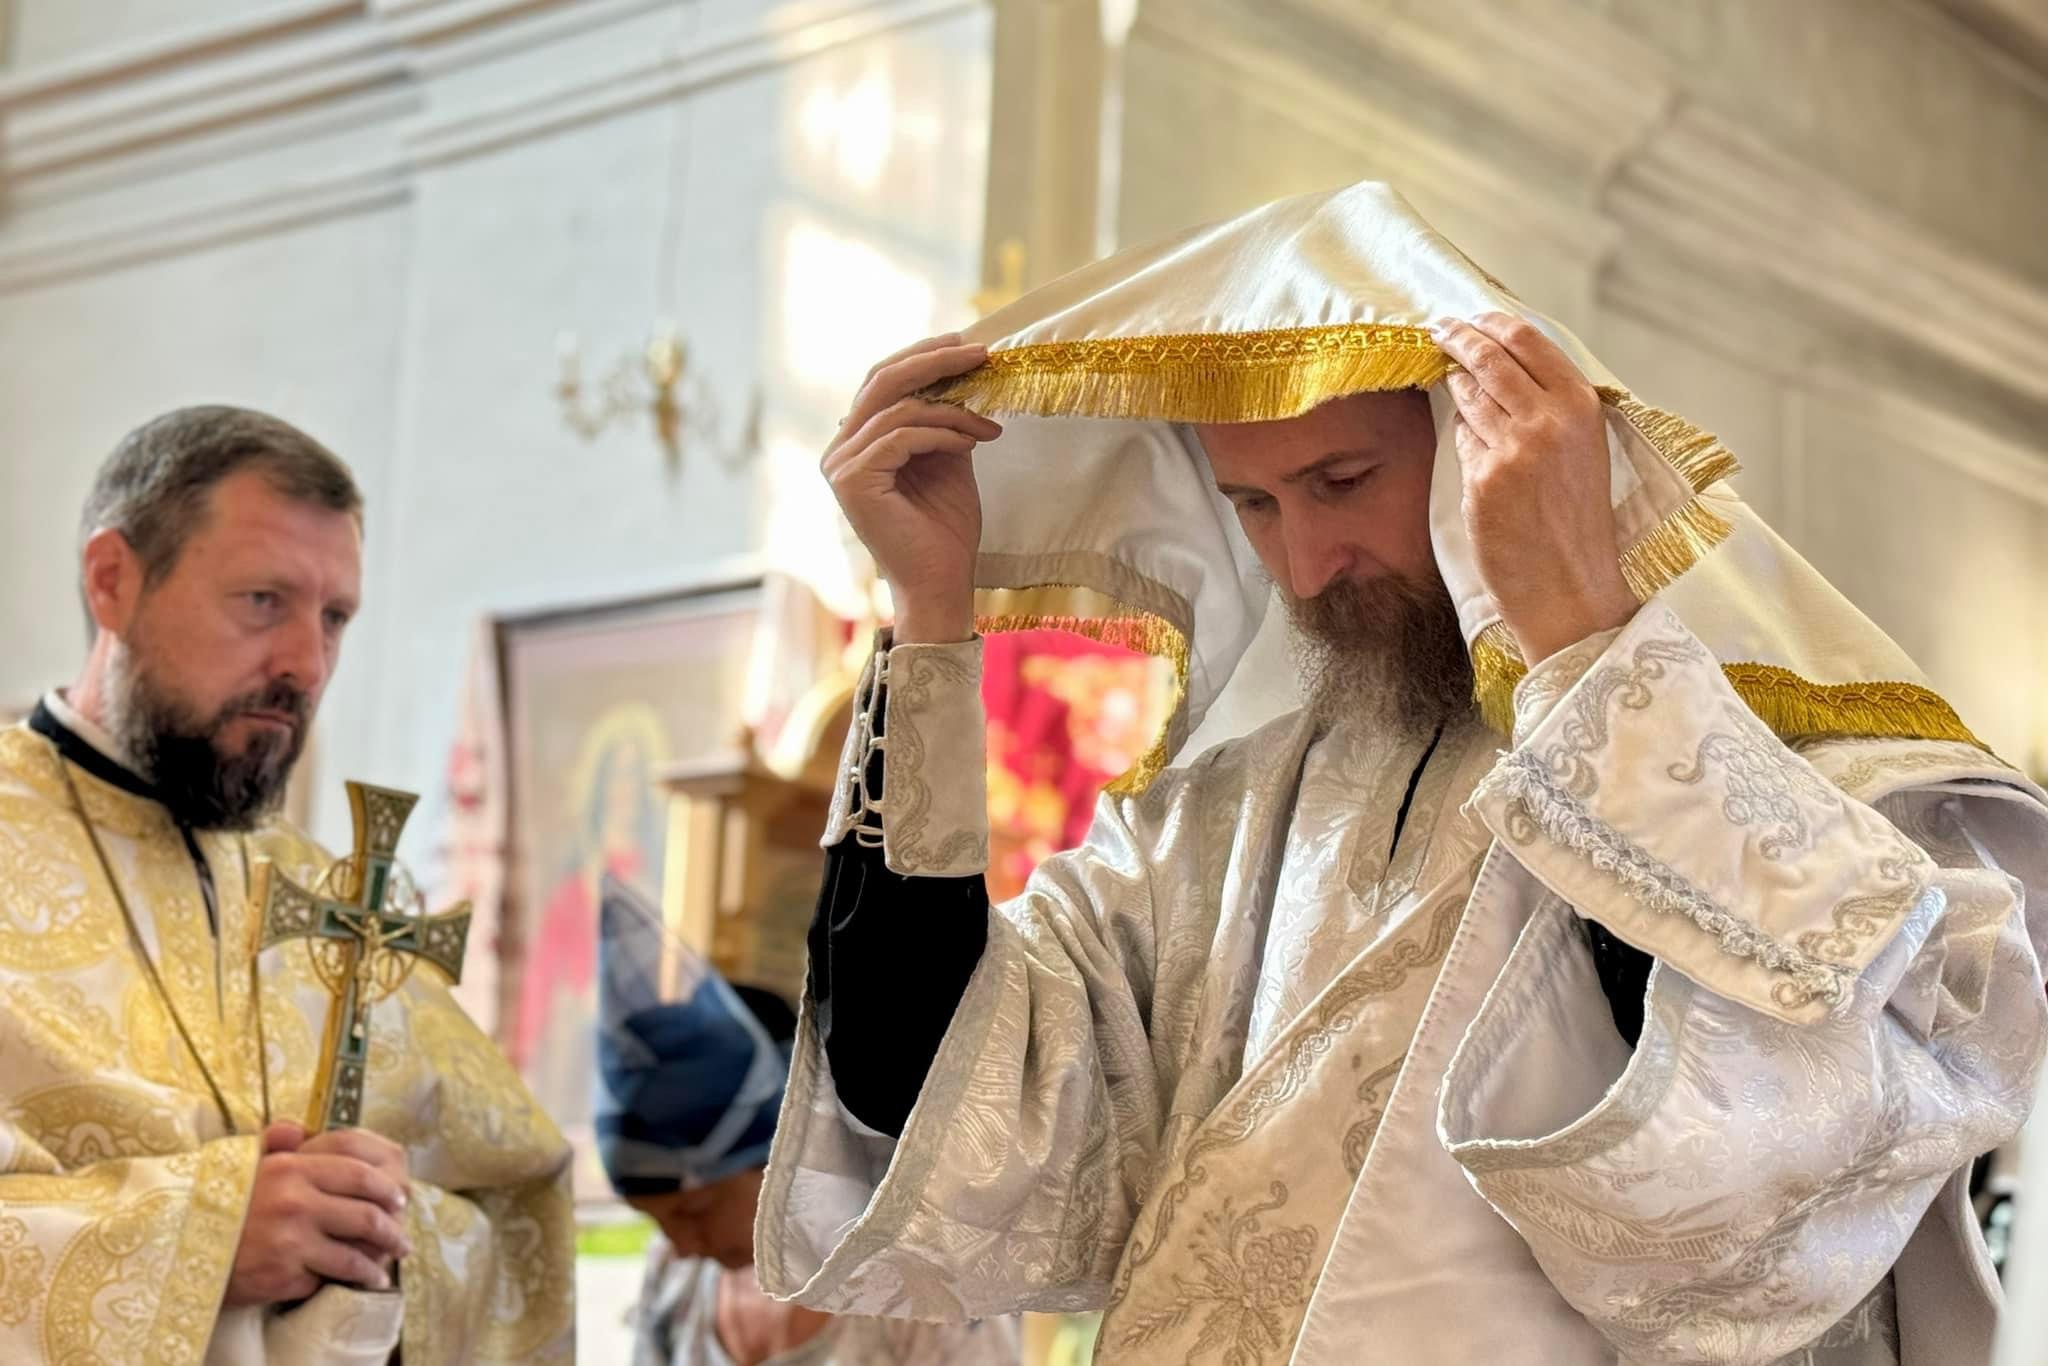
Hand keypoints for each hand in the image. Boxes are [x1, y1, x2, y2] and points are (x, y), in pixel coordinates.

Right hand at [223, 1122, 412, 1306]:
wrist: (174, 1245)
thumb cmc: (215, 1203)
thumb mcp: (244, 1164)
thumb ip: (276, 1144)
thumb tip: (299, 1128)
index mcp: (292, 1169)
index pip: (357, 1172)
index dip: (385, 1187)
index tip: (399, 1198)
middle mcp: (296, 1203)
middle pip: (365, 1214)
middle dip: (392, 1229)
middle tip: (402, 1238)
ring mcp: (291, 1241)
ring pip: (354, 1253)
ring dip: (377, 1262)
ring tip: (386, 1266)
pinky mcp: (283, 1275)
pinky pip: (326, 1278)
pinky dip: (344, 1282)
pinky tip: (357, 1283)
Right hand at [822, 335, 1000, 643]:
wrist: (940, 584)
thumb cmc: (944, 529)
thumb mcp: (947, 458)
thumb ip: (941, 418)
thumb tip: (961, 371)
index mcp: (855, 442)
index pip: (882, 381)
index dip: (922, 356)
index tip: (967, 344)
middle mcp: (839, 450)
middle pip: (882, 380)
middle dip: (934, 360)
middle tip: (980, 352)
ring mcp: (841, 466)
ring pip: (898, 408)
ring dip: (953, 409)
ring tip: (989, 422)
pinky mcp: (854, 481)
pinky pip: (903, 435)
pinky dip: (944, 433)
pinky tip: (973, 442)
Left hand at [1433, 313, 1636, 662]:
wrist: (1570, 586)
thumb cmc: (1576, 524)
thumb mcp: (1583, 452)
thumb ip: (1552, 409)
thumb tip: (1500, 370)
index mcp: (1581, 407)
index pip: (1527, 341)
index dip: (1490, 323)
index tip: (1468, 318)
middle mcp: (1549, 420)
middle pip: (1489, 357)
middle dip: (1457, 337)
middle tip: (1437, 328)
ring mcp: (1514, 447)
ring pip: (1468, 394)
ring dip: (1454, 382)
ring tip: (1447, 373)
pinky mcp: (1484, 477)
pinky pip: (1461, 440)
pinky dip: (1462, 437)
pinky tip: (1468, 442)